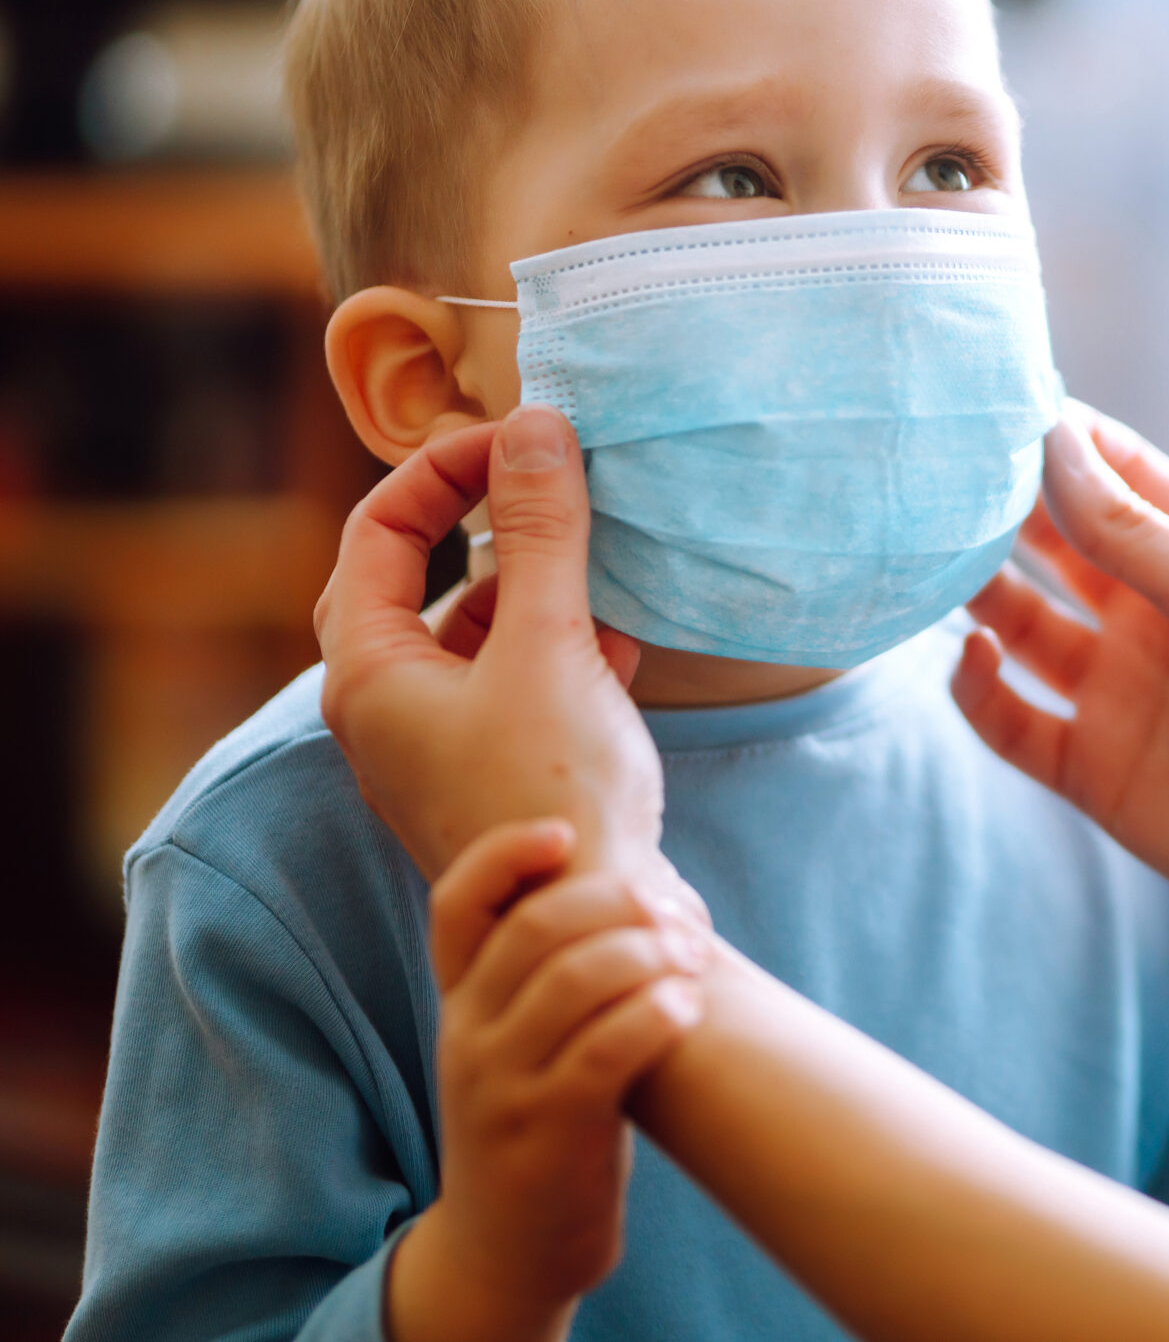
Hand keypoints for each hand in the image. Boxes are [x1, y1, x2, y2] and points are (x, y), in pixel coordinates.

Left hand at [314, 405, 664, 882]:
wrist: (588, 923)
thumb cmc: (552, 789)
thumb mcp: (550, 644)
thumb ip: (540, 533)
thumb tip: (534, 427)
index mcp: (368, 676)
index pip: (378, 532)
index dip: (444, 470)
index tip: (523, 445)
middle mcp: (385, 712)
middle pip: (410, 581)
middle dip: (478, 522)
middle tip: (538, 482)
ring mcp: (436, 749)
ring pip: (469, 635)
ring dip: (528, 584)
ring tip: (594, 549)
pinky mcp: (491, 776)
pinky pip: (509, 683)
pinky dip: (555, 644)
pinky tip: (619, 636)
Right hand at [387, 821, 708, 1341]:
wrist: (507, 1251)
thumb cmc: (542, 1122)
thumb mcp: (522, 1042)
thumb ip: (553, 973)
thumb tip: (644, 881)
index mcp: (460, 1003)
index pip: (456, 905)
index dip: (503, 854)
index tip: (564, 832)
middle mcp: (468, 1035)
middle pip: (534, 928)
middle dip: (615, 900)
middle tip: (675, 909)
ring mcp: (502, 1086)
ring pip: (572, 981)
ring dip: (647, 953)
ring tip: (692, 957)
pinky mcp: (548, 1132)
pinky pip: (603, 1052)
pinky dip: (653, 1015)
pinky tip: (687, 1007)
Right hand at [953, 403, 1168, 953]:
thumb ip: (1132, 528)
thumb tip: (1051, 440)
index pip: (1121, 474)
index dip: (1062, 438)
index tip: (992, 398)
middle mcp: (1159, 617)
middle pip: (1063, 544)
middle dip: (1006, 508)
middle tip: (940, 470)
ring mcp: (1123, 692)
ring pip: (1023, 624)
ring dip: (979, 589)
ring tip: (928, 551)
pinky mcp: (1094, 769)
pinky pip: (1012, 720)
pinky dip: (977, 686)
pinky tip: (969, 650)